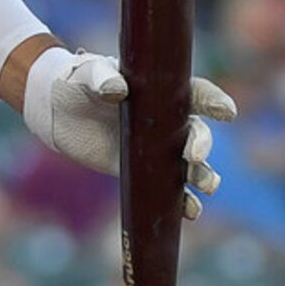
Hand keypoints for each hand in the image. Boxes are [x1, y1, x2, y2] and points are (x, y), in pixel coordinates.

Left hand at [20, 48, 235, 218]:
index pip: (196, 94)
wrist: (57, 109)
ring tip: (206, 187)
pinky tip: (191, 212)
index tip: (227, 112)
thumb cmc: (77, 81)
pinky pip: (170, 189)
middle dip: (202, 144)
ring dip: (204, 176)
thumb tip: (116, 89)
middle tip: (193, 155)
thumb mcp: (87, 73)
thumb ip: (102, 78)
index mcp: (162, 92)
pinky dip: (184, 202)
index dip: (214, 102)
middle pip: (197, 133)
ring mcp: (158, 148)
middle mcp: (167, 121)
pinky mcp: (143, 170)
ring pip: (192, 165)